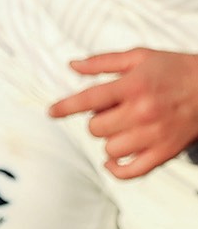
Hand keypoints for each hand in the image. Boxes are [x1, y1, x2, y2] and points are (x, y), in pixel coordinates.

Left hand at [51, 48, 197, 178]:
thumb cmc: (177, 69)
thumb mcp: (140, 56)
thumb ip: (103, 62)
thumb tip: (73, 65)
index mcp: (133, 86)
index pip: (88, 99)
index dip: (65, 107)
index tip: (52, 112)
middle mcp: (142, 112)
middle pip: (96, 127)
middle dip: (96, 120)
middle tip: (109, 111)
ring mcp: (154, 135)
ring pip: (110, 148)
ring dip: (108, 139)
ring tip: (119, 128)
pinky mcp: (165, 152)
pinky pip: (132, 171)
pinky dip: (117, 170)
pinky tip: (112, 161)